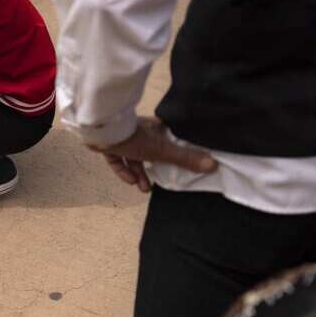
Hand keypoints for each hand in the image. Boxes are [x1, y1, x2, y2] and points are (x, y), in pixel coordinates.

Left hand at [90, 117, 217, 192]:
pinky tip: (130, 181)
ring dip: (139, 173)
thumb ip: (185, 158)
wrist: (102, 131)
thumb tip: (212, 165)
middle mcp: (140, 131)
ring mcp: (123, 137)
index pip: (169, 138)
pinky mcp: (109, 143)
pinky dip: (124, 169)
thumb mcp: (162, 150)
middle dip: (154, 167)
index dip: (174, 150)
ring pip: (134, 156)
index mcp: (156, 127)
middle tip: (158, 182)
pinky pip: (118, 159)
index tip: (179, 163)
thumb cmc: (135, 137)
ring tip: (143, 188)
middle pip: (151, 149)